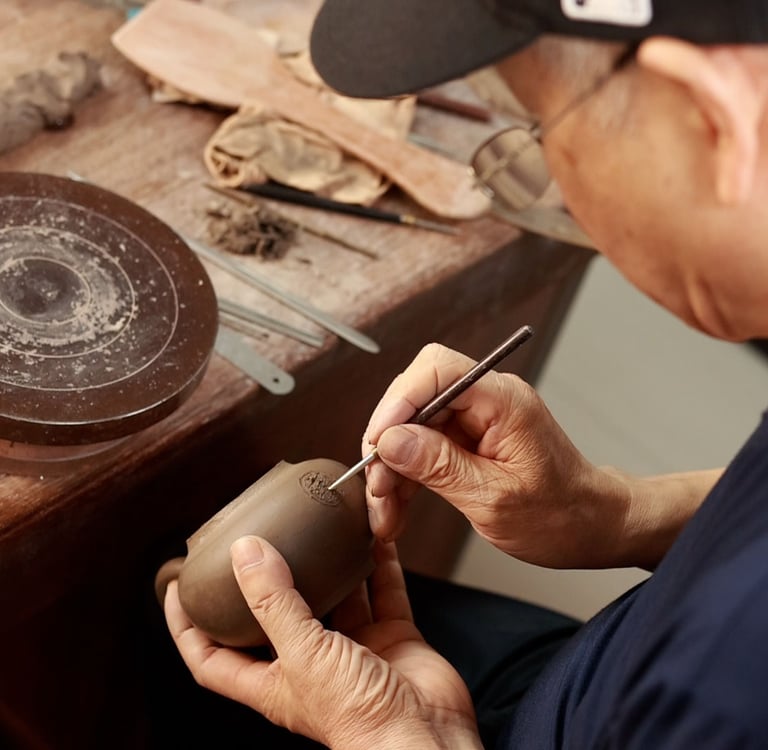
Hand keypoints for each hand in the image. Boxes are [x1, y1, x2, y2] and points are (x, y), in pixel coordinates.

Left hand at [165, 537, 481, 749]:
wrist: (426, 739)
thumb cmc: (360, 721)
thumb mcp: (303, 656)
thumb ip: (274, 602)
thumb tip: (245, 553)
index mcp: (273, 682)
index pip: (212, 656)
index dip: (188, 626)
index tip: (179, 587)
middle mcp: (310, 664)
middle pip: (278, 615)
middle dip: (267, 578)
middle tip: (258, 538)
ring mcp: (353, 650)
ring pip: (337, 596)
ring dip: (330, 564)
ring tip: (321, 526)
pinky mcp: (391, 638)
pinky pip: (383, 592)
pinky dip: (379, 564)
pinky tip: (374, 536)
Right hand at [363, 343, 634, 568]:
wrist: (592, 527)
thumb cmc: (562, 516)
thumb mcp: (494, 500)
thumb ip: (439, 467)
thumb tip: (391, 441)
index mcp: (504, 401)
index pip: (437, 370)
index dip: (399, 400)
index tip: (378, 441)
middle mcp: (489, 400)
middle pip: (417, 398)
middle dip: (388, 443)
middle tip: (377, 487)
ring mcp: (478, 418)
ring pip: (413, 426)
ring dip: (392, 467)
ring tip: (385, 512)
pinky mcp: (469, 438)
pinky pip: (424, 446)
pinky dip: (407, 476)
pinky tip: (398, 508)